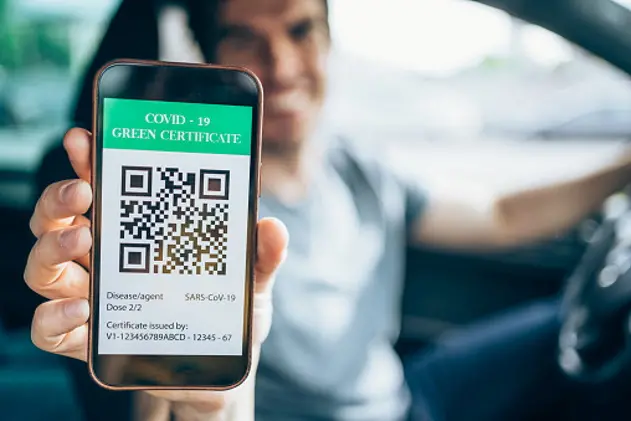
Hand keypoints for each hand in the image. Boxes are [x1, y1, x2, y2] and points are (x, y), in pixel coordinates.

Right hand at [24, 128, 287, 419]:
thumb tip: (272, 226)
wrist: (221, 369)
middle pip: (57, 219)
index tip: (85, 138)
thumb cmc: (227, 314)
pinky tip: (84, 309)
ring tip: (84, 238)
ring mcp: (94, 300)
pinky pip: (49, 328)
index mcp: (138, 234)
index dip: (88, 161)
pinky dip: (55, 317)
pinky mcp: (90, 341)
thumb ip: (261, 254)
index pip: (103, 190)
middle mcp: (107, 261)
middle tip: (84, 190)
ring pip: (43, 267)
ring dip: (53, 247)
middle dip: (59, 198)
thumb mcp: (250, 279)